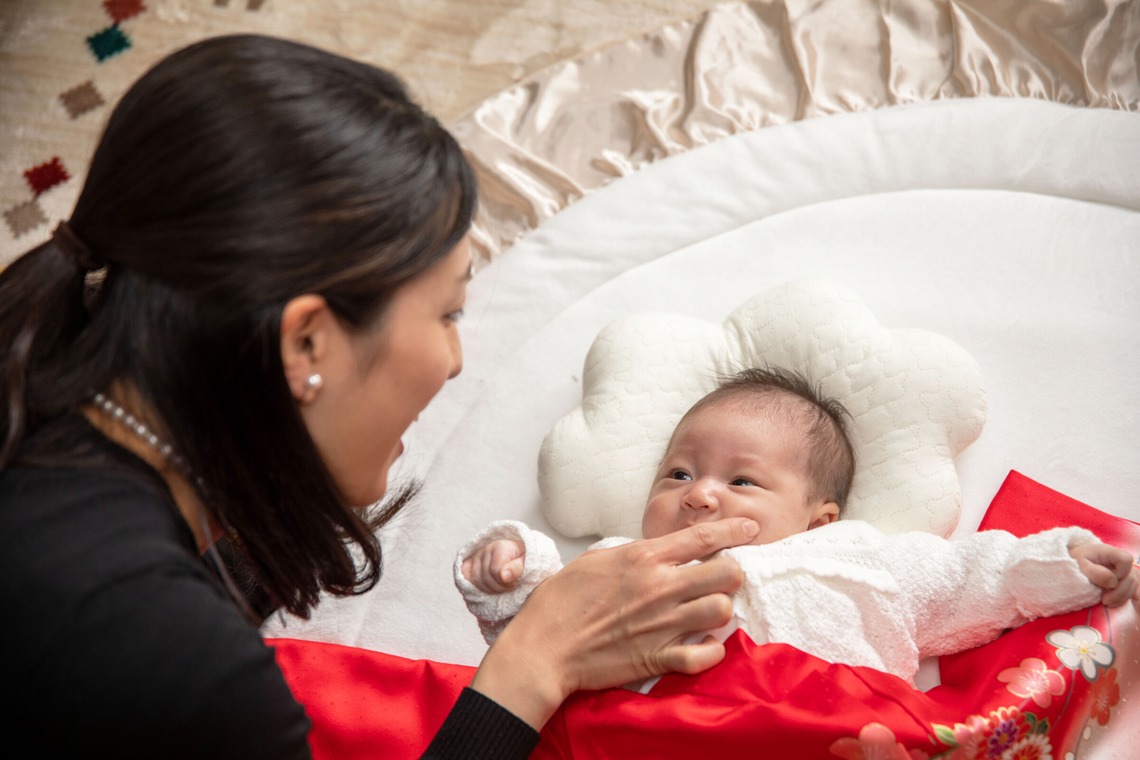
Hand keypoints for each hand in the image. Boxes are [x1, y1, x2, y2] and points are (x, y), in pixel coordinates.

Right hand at [462, 539, 525, 593]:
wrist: (518, 556)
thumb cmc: (523, 561)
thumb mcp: (528, 564)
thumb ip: (516, 568)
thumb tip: (503, 576)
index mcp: (500, 546)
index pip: (495, 571)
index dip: (506, 583)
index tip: (515, 584)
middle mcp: (485, 548)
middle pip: (484, 578)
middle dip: (498, 588)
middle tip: (508, 588)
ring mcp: (476, 555)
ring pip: (475, 580)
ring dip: (488, 590)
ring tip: (500, 588)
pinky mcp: (469, 562)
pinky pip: (465, 575)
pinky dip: (474, 585)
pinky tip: (487, 587)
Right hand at [470, 518, 758, 729]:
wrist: (544, 647)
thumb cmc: (561, 601)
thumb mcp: (596, 560)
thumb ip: (633, 555)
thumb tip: (656, 553)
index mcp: (643, 558)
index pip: (703, 538)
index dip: (734, 529)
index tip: (751, 527)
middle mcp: (660, 588)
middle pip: (726, 573)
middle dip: (732, 573)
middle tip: (723, 578)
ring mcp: (663, 624)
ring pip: (722, 610)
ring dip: (721, 609)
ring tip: (710, 610)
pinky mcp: (659, 658)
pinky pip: (706, 655)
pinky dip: (712, 650)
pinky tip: (704, 644)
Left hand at [1070, 542, 1139, 606]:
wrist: (1072, 564)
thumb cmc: (1074, 562)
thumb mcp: (1079, 565)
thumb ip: (1095, 573)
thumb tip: (1112, 583)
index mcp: (1109, 552)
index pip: (1126, 560)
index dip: (1120, 572)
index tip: (1106, 581)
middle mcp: (1119, 561)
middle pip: (1131, 576)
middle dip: (1120, 592)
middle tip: (1104, 601)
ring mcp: (1122, 570)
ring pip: (1133, 584)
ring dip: (1122, 597)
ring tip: (1107, 603)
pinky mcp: (1122, 579)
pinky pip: (1134, 587)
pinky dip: (1130, 595)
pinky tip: (1134, 600)